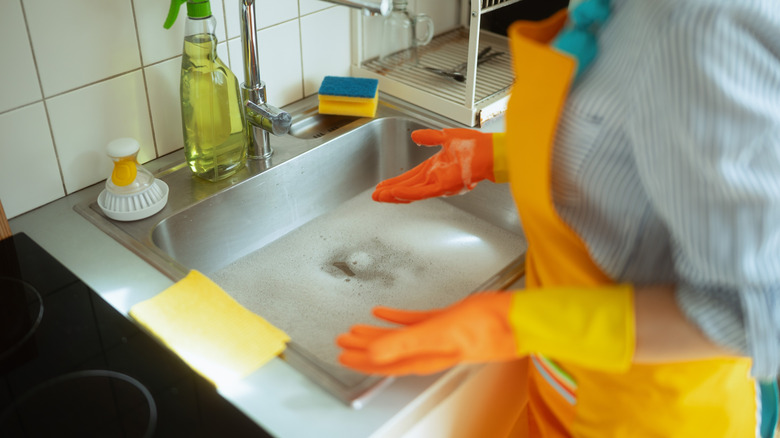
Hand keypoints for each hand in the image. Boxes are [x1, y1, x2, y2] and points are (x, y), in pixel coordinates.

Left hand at [336, 292, 516, 374]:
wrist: (518, 320)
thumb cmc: (487, 328)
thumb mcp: (439, 332)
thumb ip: (404, 342)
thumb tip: (372, 352)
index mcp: (424, 355)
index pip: (384, 361)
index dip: (361, 359)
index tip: (342, 356)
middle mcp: (428, 349)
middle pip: (387, 351)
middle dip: (362, 348)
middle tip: (342, 343)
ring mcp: (437, 336)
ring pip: (398, 338)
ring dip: (376, 334)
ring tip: (356, 330)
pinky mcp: (446, 322)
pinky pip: (414, 322)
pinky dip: (396, 318)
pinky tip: (384, 312)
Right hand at [372, 128, 495, 202]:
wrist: (490, 152)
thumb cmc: (476, 146)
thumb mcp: (446, 136)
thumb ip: (429, 138)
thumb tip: (416, 136)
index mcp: (435, 167)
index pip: (410, 176)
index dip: (396, 181)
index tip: (384, 185)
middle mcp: (435, 177)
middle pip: (407, 186)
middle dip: (390, 191)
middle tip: (376, 195)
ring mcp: (438, 183)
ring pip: (411, 192)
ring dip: (394, 195)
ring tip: (380, 197)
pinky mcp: (442, 187)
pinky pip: (421, 192)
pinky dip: (407, 193)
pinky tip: (395, 194)